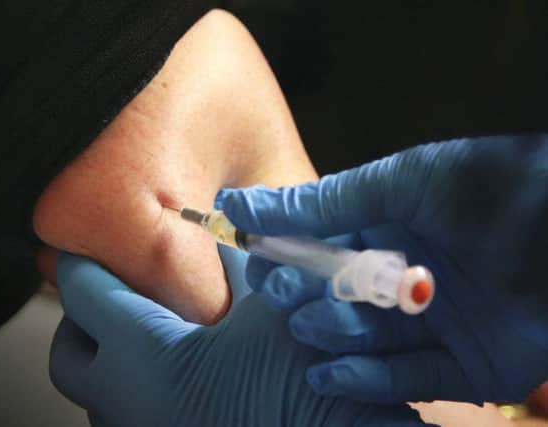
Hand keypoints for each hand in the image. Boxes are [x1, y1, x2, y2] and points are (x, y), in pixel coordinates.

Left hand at [49, 250, 430, 426]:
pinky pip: (125, 414)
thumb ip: (242, 263)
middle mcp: (125, 404)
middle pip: (70, 351)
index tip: (93, 244)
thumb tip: (227, 229)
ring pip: (94, 390)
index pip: (83, 293)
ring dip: (109, 354)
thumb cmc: (304, 393)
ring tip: (151, 326)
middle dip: (85, 315)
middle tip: (117, 289)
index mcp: (144, 357)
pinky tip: (179, 368)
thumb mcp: (273, 310)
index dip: (86, 260)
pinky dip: (134, 386)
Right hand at [218, 135, 547, 404]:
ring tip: (306, 325)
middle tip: (280, 295)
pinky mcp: (468, 367)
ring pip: (367, 339)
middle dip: (304, 296)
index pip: (324, 246)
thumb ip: (324, 202)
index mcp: (395, 228)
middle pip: (340, 296)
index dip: (288, 255)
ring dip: (330, 333)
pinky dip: (365, 379)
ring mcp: (438, 324)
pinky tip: (328, 372)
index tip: (255, 260)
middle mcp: (412, 277)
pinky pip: (407, 378)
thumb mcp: (401, 183)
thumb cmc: (491, 189)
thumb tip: (242, 204)